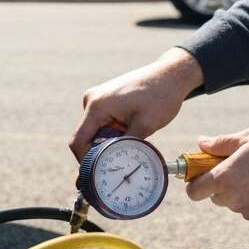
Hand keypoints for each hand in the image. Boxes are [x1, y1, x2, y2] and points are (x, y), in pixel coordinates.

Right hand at [69, 47, 203, 160]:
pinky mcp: (105, 99)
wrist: (171, 74)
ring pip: (95, 131)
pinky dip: (113, 132)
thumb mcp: (145, 125)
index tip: (99, 174)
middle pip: (85, 137)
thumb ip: (126, 146)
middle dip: (100, 152)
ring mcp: (98, 98)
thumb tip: (116, 166)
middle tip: (121, 161)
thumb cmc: (160, 96)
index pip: (77, 142)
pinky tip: (131, 131)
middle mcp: (92, 100)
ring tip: (131, 141)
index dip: (85, 161)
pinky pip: (102, 122)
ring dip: (108, 141)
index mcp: (96, 106)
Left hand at [184, 127, 248, 223]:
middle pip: (215, 196)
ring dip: (240, 191)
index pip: (193, 192)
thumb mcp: (248, 137)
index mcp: (225, 179)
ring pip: (234, 202)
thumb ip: (220, 143)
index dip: (194, 182)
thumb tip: (201, 143)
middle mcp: (234, 200)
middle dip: (222, 183)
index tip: (202, 172)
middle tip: (238, 164)